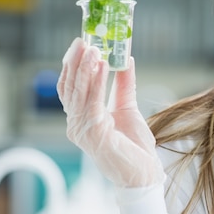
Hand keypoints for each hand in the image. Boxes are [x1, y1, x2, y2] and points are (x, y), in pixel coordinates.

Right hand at [57, 38, 164, 187]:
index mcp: (81, 118)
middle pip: (70, 87)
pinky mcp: (93, 134)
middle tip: (83, 40)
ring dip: (85, 68)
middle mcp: (76, 124)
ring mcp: (81, 130)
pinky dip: (96, 82)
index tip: (81, 44)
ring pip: (78, 92)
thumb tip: (126, 59)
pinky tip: (102, 66)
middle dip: (76, 62)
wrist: (143, 173)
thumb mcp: (128, 108)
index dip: (73, 65)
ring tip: (94, 48)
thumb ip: (124, 85)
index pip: (70, 88)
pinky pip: (92, 102)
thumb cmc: (134, 146)